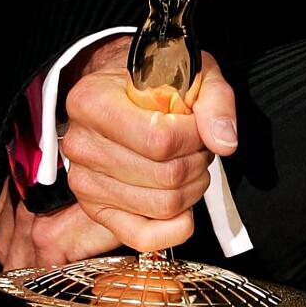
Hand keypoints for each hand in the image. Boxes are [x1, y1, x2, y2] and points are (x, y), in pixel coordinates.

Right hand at [0, 38, 238, 270]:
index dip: (194, 137)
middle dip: (197, 161)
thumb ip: (213, 100)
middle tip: (198, 144)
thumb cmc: (154, 78)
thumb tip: (224, 142)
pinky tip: (185, 208)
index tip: (198, 124)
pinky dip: (174, 229)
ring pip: (161, 206)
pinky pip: (141, 236)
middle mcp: (81, 144)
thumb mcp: (190, 69)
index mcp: (92, 102)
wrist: (121, 90)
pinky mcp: (96, 209)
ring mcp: (85, 181)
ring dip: (191, 187)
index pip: (159, 139)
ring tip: (188, 162)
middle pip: (164, 176)